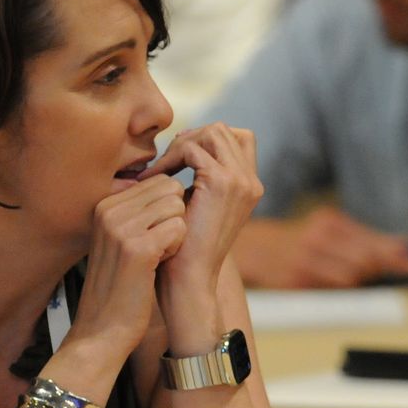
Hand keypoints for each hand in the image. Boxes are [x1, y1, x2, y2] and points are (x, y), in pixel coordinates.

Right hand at [69, 163, 191, 366]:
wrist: (102, 329)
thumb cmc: (120, 286)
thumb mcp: (121, 241)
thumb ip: (139, 213)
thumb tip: (173, 186)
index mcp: (105, 206)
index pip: (158, 181)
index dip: (168, 209)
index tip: (152, 237)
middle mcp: (110, 211)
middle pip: (170, 189)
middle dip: (175, 217)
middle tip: (157, 247)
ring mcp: (122, 228)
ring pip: (177, 206)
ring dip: (176, 233)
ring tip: (156, 257)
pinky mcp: (138, 248)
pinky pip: (179, 228)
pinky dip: (176, 247)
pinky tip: (157, 266)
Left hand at [155, 124, 262, 304]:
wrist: (189, 278)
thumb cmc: (186, 247)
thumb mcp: (200, 206)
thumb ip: (201, 179)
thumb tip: (184, 146)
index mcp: (250, 187)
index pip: (237, 138)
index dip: (206, 139)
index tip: (179, 159)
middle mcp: (251, 181)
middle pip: (224, 130)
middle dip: (190, 138)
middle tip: (166, 163)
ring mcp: (241, 181)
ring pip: (212, 131)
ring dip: (180, 145)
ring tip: (161, 169)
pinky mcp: (223, 182)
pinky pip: (194, 148)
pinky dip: (170, 157)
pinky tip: (156, 177)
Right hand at [236, 207, 407, 288]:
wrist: (256, 248)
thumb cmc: (301, 239)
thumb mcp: (331, 228)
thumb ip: (365, 238)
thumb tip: (403, 246)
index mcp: (329, 222)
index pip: (369, 239)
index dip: (392, 252)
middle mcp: (318, 239)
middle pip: (363, 259)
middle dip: (381, 266)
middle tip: (397, 268)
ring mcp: (305, 261)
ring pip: (349, 277)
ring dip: (360, 278)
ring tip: (359, 273)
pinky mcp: (296, 282)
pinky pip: (330, 290)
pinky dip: (339, 287)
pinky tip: (337, 279)